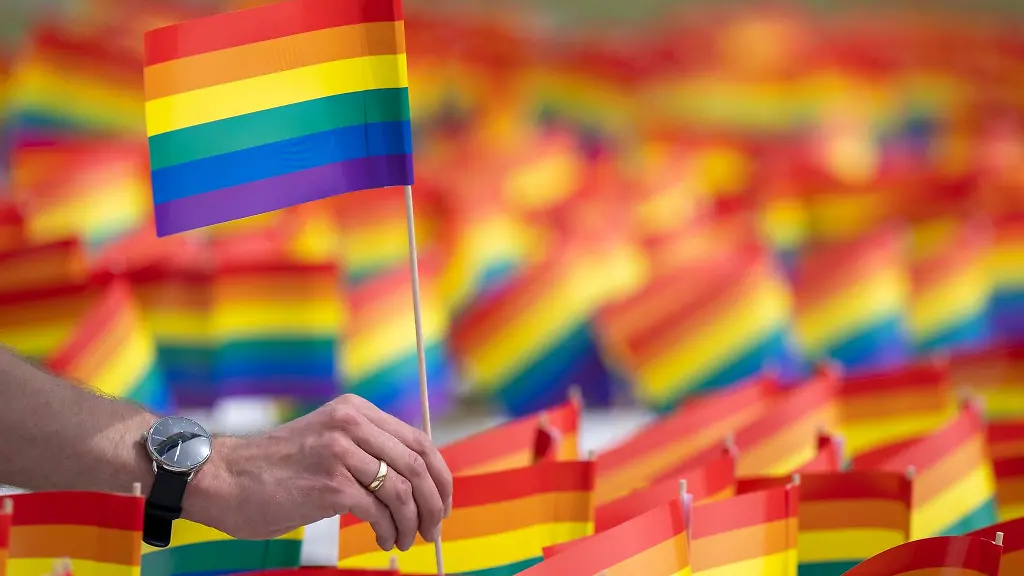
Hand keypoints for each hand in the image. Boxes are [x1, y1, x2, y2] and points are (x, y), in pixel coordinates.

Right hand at [184, 394, 452, 550]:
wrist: (224, 478)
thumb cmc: (277, 469)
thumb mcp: (328, 442)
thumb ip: (367, 449)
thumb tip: (416, 481)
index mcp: (355, 411)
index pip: (419, 440)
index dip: (439, 475)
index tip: (442, 502)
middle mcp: (351, 424)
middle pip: (418, 464)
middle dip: (433, 502)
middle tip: (433, 528)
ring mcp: (340, 452)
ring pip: (402, 491)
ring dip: (411, 523)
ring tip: (404, 540)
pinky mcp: (330, 484)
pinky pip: (379, 511)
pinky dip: (389, 531)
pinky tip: (384, 540)